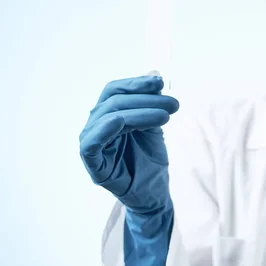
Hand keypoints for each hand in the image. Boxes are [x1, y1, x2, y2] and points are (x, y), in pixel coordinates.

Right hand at [79, 74, 178, 213]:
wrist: (154, 193)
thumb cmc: (150, 160)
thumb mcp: (154, 124)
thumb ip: (151, 100)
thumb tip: (154, 72)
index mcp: (108, 115)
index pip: (115, 90)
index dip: (136, 83)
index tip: (161, 82)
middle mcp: (96, 126)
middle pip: (114, 101)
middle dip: (146, 99)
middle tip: (174, 104)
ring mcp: (91, 144)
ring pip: (109, 117)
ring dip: (140, 113)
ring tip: (166, 116)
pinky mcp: (92, 164)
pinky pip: (91, 143)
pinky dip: (105, 129)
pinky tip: (122, 123)